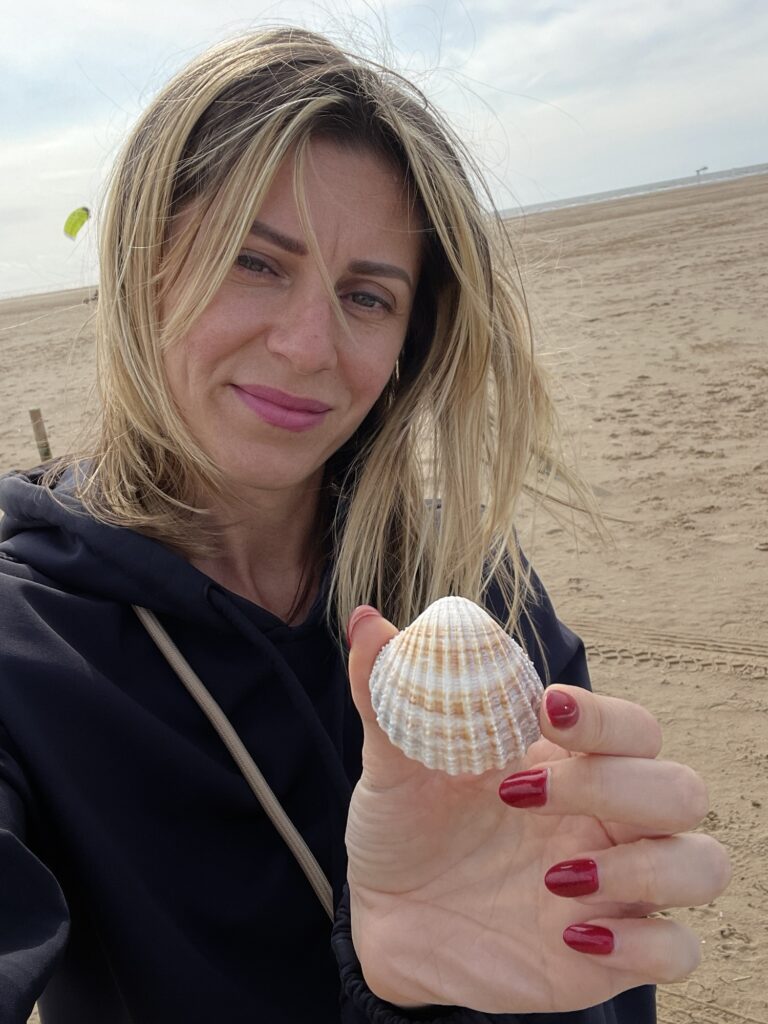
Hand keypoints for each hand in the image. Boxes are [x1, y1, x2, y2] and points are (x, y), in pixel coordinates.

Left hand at [345, 608, 730, 1013]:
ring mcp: (615, 885)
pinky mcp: (609, 953)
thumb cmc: (403, 825)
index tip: (548, 711)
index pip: (634, 727)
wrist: (383, 915)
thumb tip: (366, 621)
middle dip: (615, 787)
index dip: (606, 718)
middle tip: (521, 795)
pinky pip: (678, 948)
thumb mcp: (391, 763)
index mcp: (567, 761)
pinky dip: (642, 944)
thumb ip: (387, 694)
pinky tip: (567, 933)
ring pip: (702, 863)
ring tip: (554, 876)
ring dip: (644, 867)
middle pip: (679, 788)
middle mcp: (605, 818)